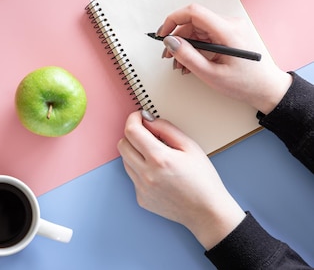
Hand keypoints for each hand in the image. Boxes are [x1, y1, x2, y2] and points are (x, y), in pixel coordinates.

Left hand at [117, 111, 245, 249]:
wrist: (207, 212)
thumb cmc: (204, 180)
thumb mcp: (190, 147)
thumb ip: (167, 129)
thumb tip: (148, 120)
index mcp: (159, 159)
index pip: (132, 131)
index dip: (133, 119)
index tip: (139, 116)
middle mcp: (146, 174)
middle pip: (122, 144)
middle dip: (132, 135)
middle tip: (147, 135)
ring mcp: (141, 188)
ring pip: (125, 160)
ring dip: (135, 153)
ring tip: (156, 157)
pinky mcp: (141, 199)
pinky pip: (133, 177)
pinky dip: (141, 170)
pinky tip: (159, 174)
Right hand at [158, 4, 291, 113]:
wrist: (267, 89)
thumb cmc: (245, 84)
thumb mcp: (211, 74)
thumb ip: (188, 56)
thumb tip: (170, 42)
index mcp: (227, 31)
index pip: (193, 12)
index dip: (173, 20)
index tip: (162, 34)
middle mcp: (230, 24)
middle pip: (193, 22)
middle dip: (177, 38)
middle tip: (168, 56)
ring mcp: (231, 28)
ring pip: (197, 30)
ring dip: (185, 45)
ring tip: (180, 64)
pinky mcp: (230, 34)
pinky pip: (205, 35)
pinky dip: (194, 47)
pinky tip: (191, 62)